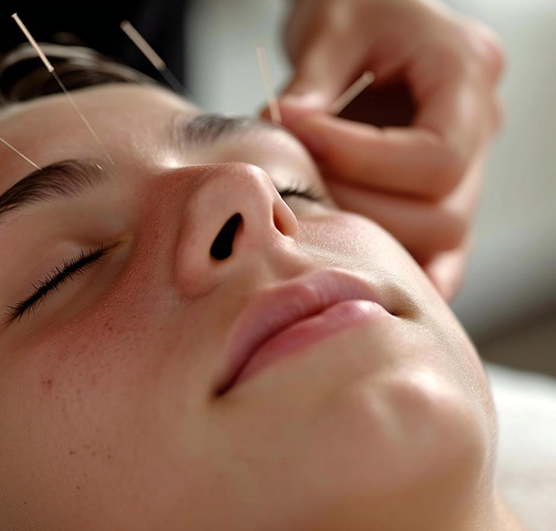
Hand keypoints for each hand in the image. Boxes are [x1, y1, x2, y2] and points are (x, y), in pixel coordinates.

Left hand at [273, 0, 503, 299]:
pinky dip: (403, 269)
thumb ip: (310, 85)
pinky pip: (440, 253)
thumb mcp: (330, 26)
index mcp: (467, 75)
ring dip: (369, 238)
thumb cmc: (356, 7)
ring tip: (310, 207)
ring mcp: (469, 167)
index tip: (296, 130)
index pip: (435, 156)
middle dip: (359, 206)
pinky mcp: (441, 194)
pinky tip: (355, 268)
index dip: (359, 158)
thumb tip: (283, 134)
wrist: (371, 14)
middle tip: (297, 180)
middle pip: (445, 214)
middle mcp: (482, 128)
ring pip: (443, 241)